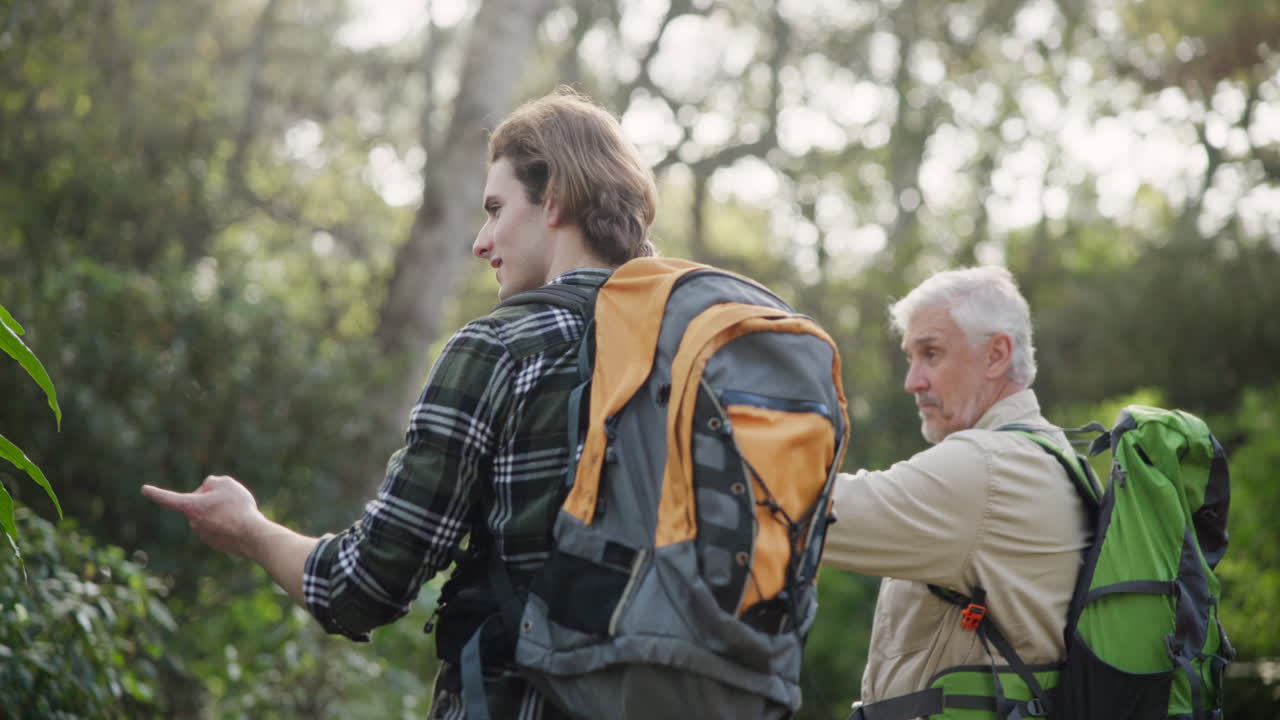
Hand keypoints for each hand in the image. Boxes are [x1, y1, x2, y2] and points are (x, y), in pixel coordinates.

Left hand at [142, 475, 267, 558]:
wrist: (252, 536)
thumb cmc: (238, 508)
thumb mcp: (227, 483)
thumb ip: (212, 482)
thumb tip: (207, 489)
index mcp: (191, 507)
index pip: (169, 499)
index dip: (156, 493)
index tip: (144, 489)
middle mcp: (193, 523)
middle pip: (197, 505)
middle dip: (209, 499)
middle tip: (229, 498)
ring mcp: (204, 535)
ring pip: (209, 517)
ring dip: (220, 512)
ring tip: (239, 512)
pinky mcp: (216, 544)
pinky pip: (219, 528)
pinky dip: (227, 524)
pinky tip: (241, 523)